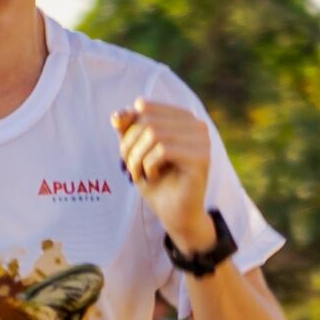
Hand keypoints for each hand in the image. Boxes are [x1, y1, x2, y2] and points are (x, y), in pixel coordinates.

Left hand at [113, 99, 213, 248]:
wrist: (174, 213)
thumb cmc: (157, 180)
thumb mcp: (136, 151)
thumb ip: (127, 129)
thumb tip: (117, 115)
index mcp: (183, 117)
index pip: (144, 107)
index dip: (127, 128)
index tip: (126, 151)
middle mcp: (197, 124)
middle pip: (148, 120)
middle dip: (129, 145)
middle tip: (128, 166)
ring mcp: (202, 141)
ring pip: (154, 134)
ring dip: (137, 157)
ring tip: (138, 173)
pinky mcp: (202, 158)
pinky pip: (163, 150)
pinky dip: (148, 165)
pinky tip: (153, 176)